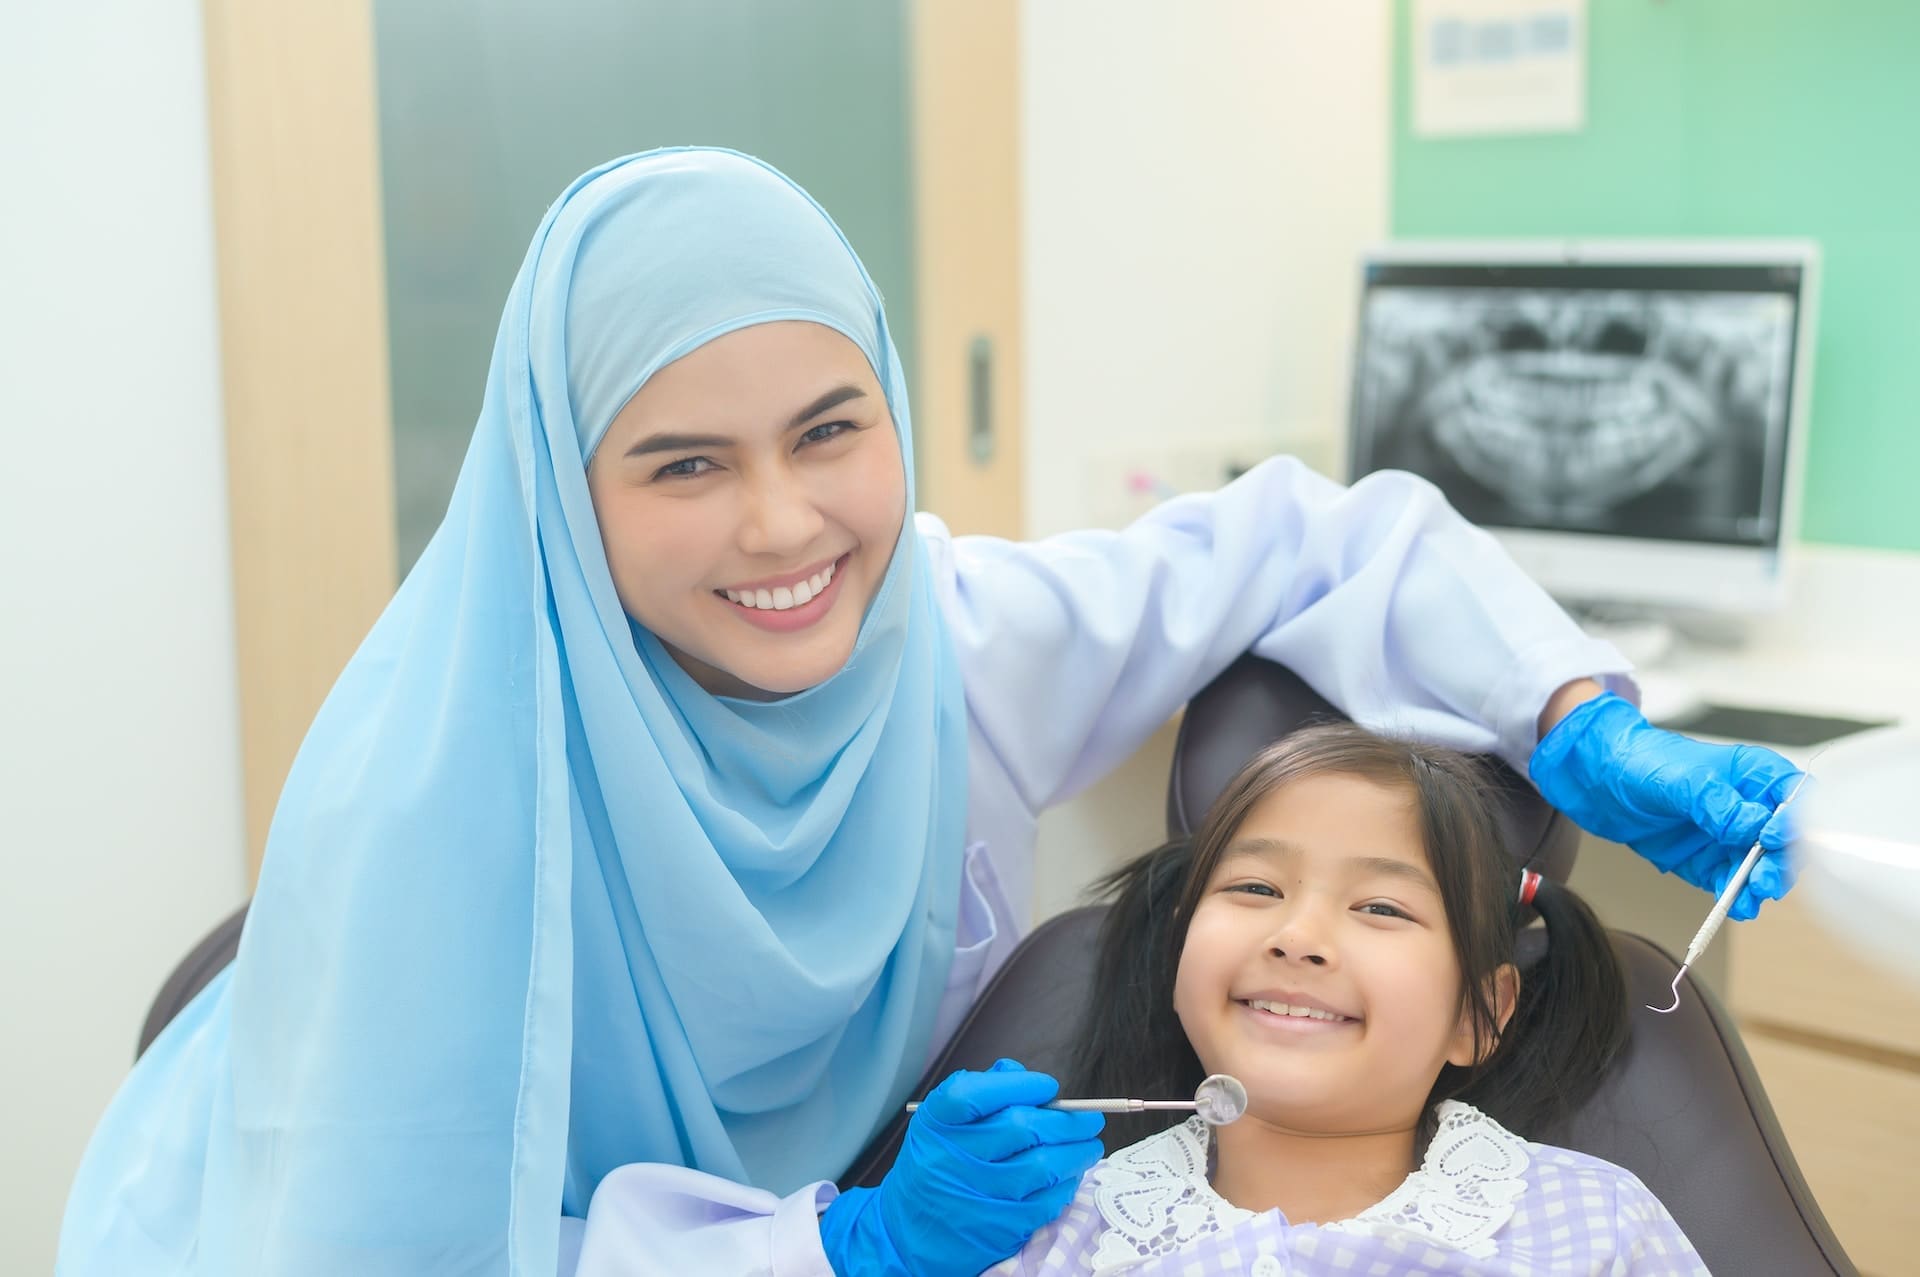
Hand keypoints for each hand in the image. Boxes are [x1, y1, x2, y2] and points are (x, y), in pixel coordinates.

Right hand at [817, 1059, 1103, 1276]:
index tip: (1049, 1087)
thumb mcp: (941, 1122)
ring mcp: (977, 1196)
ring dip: (1077, 1152)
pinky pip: (1045, 1201)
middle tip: (1090, 1119)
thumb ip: (981, 1090)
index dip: (1021, 1086)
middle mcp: (952, 1158)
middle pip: (1019, 1128)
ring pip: (1041, 1166)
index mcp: (936, 1123)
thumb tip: (1025, 1078)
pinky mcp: (998, 1228)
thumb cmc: (935, 1166)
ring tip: (1090, 1145)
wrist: (906, 1234)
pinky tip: (1071, 1175)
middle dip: (1067, 1120)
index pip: (978, 1094)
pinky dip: (1067, 1185)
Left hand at [1529, 692, 1803, 919]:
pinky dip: (1735, 896)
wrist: (1596, 778)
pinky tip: (1736, 907)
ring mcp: (1729, 838)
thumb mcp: (1680, 778)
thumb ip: (1717, 802)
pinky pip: (1730, 883)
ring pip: (1761, 868)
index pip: (1795, 800)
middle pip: (1785, 841)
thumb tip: (1754, 826)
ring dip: (1760, 885)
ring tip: (1750, 898)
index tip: (1775, 839)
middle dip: (1780, 863)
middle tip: (1765, 880)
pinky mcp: (1707, 860)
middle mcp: (1748, 808)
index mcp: (1753, 775)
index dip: (1796, 821)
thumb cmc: (1641, 761)